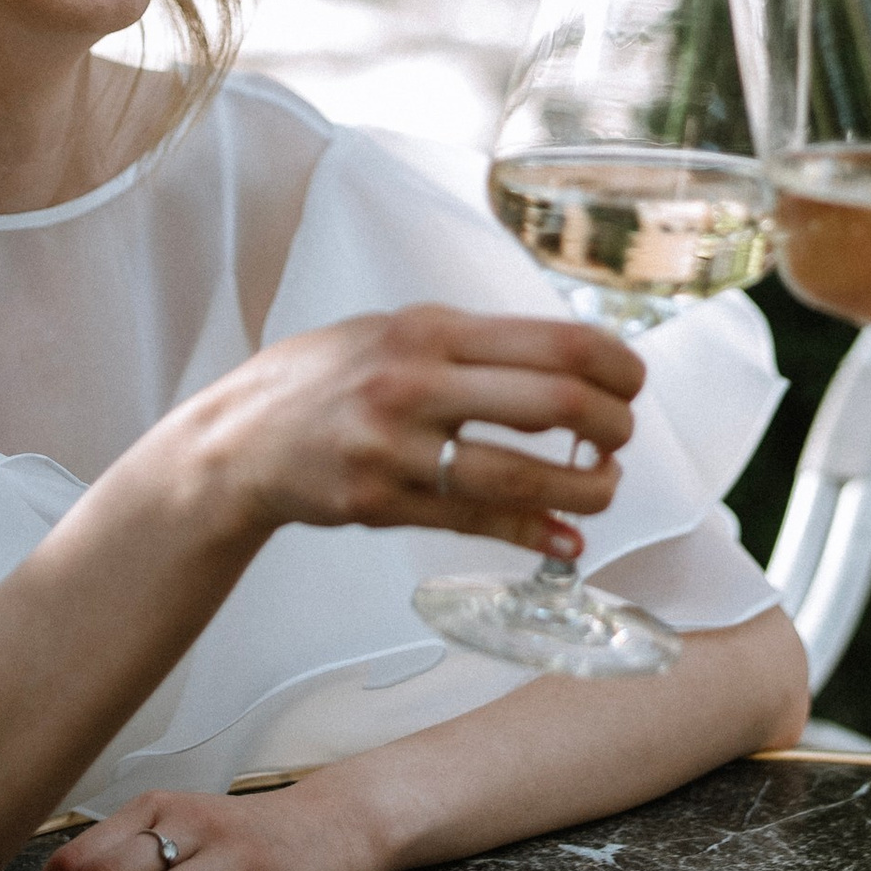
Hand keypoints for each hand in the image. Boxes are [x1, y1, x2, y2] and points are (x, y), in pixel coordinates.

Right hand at [183, 304, 645, 559]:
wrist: (238, 440)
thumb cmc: (326, 379)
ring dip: (585, 489)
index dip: (615, 365)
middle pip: (554, 403)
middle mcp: (415, 382)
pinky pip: (476, 524)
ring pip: (521, 476)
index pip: (555, 340)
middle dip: (612, 426)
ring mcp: (396, 447)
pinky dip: (533, 535)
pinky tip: (566, 542)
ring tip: (604, 488)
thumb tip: (569, 365)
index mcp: (430, 329)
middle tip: (622, 437)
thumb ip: (473, 345)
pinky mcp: (381, 503)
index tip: (633, 383)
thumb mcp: (394, 331)